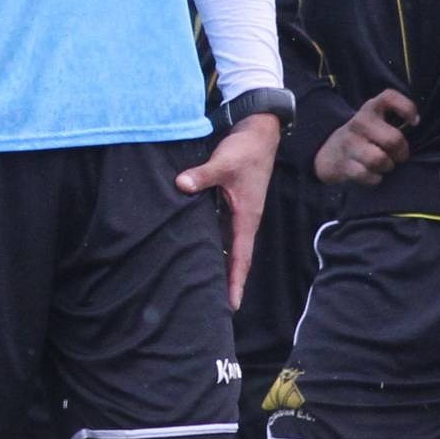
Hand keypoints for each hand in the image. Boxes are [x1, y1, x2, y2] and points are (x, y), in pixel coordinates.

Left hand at [178, 114, 280, 309]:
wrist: (258, 132)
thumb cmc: (245, 149)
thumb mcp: (223, 162)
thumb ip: (202, 175)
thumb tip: (181, 185)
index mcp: (247, 217)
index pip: (241, 258)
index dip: (235, 282)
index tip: (232, 306)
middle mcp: (244, 219)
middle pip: (235, 257)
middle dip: (227, 281)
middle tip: (213, 305)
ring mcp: (238, 211)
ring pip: (227, 244)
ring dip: (219, 263)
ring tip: (204, 285)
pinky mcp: (231, 201)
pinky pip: (221, 229)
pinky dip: (212, 242)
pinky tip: (198, 249)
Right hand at [314, 89, 418, 186]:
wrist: (329, 154)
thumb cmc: (364, 137)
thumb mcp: (376, 121)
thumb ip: (396, 118)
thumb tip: (416, 122)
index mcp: (370, 109)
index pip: (389, 97)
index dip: (406, 108)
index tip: (414, 122)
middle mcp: (359, 122)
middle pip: (393, 139)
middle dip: (401, 152)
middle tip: (397, 155)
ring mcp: (349, 143)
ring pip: (380, 159)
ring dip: (387, 166)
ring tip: (384, 164)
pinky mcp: (344, 164)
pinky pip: (370, 176)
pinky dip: (375, 178)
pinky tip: (372, 173)